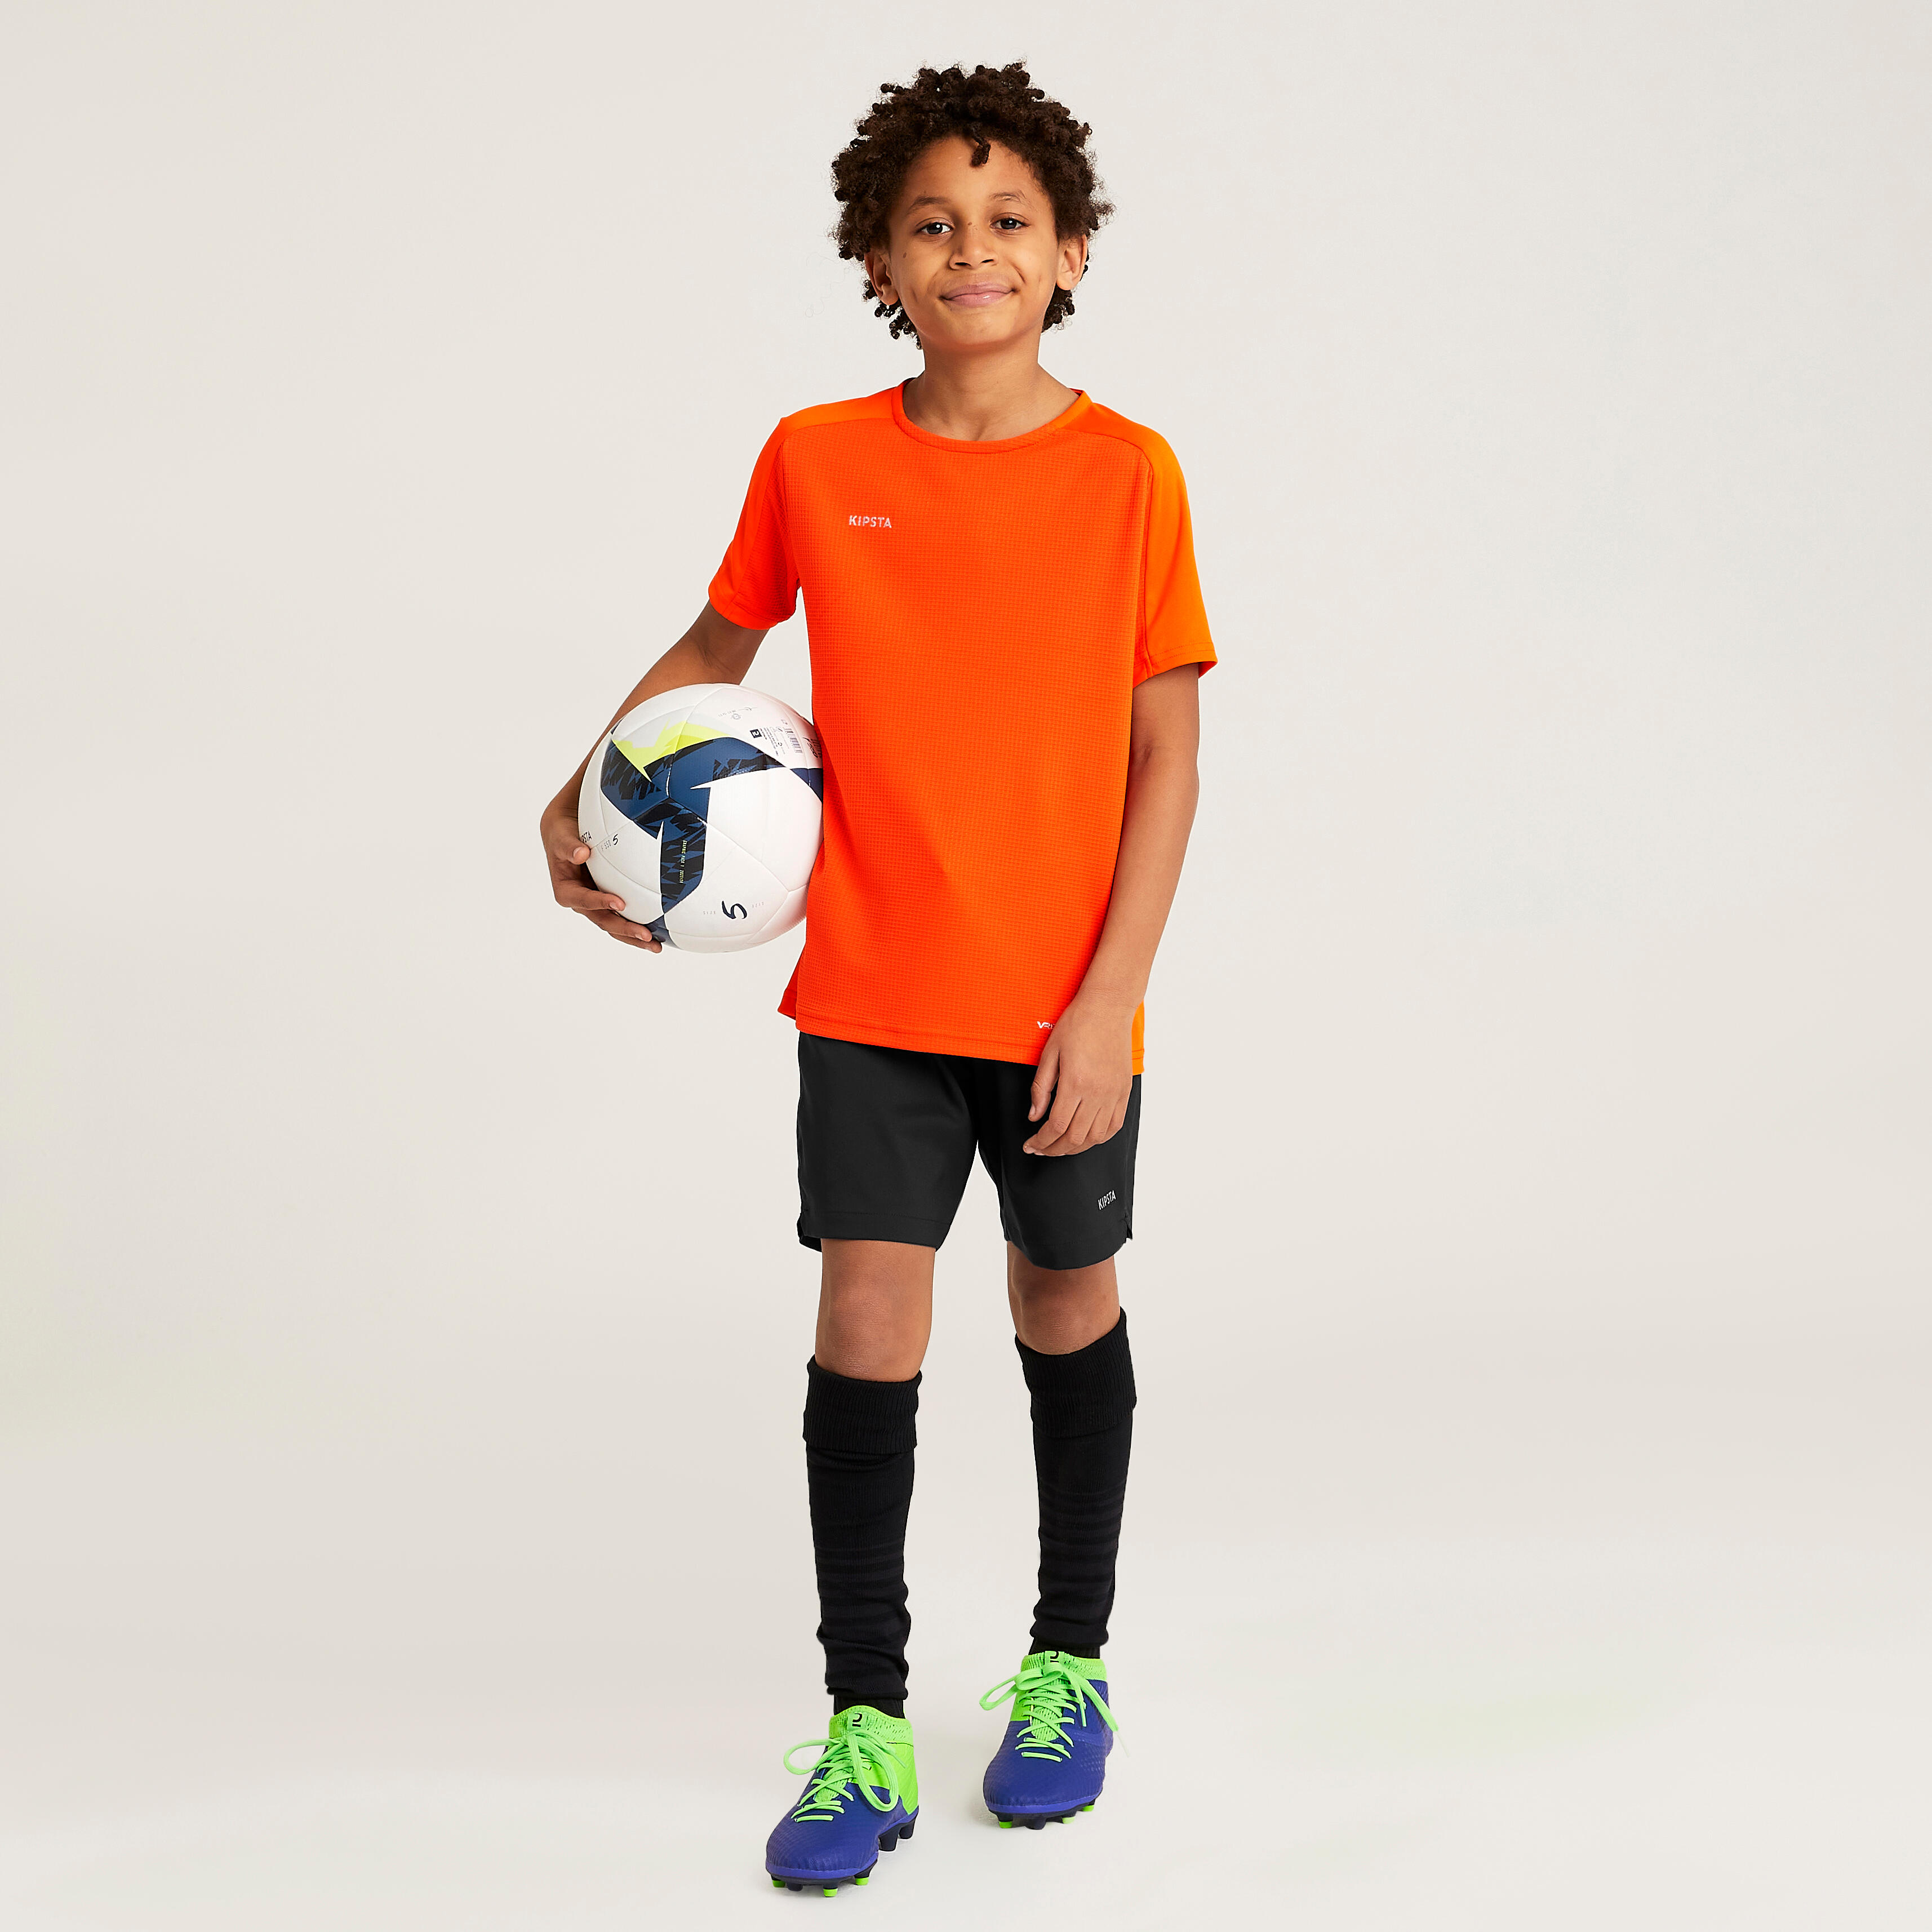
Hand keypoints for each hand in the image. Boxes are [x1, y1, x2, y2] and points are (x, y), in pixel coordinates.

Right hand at [540, 789, 660, 951]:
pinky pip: (623, 915)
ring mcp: (597, 902)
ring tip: (655, 945)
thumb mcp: (561, 836)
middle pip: (603, 920)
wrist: (567, 831)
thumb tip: (581, 854)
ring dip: (634, 936)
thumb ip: (568, 845)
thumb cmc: (563, 833)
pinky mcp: (609, 899)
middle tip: (646, 935)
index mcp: (566, 890)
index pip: (583, 900)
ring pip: (615, 924)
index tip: (619, 902)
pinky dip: (638, 923)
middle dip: (624, 929)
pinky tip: (657, 932)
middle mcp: (582, 901)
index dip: (599, 903)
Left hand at [1023, 995, 1133, 1155]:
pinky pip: (1115, 1125)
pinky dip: (1100, 1138)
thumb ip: (1040, 1087)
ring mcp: (1114, 1094)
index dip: (1041, 1142)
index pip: (1056, 1126)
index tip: (1030, 1145)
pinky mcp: (1124, 1091)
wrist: (1108, 1007)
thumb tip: (1034, 1115)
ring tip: (1061, 1146)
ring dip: (1076, 1148)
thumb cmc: (1077, 1023)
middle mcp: (1097, 1093)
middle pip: (1075, 1138)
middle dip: (1054, 1149)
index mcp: (1075, 1083)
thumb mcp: (1049, 1052)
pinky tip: (1087, 1138)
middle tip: (1041, 1149)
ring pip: (1096, 1137)